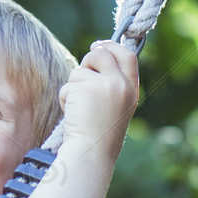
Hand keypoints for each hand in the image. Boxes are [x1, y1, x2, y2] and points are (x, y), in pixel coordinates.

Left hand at [59, 39, 139, 157]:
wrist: (91, 152)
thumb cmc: (99, 135)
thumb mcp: (116, 107)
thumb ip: (112, 85)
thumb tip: (97, 56)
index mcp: (132, 90)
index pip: (128, 55)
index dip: (113, 46)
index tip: (100, 44)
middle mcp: (122, 84)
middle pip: (102, 54)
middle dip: (88, 59)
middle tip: (81, 72)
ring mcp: (105, 84)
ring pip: (81, 69)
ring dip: (74, 85)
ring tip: (79, 108)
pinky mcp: (86, 87)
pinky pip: (69, 83)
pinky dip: (65, 96)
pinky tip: (72, 113)